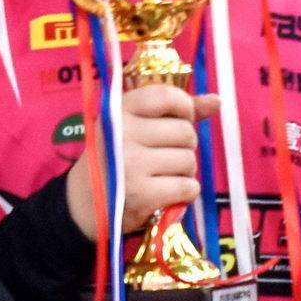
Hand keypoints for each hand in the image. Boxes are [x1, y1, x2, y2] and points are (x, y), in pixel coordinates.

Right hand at [64, 83, 207, 242]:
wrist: (84, 204)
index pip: (166, 95)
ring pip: (188, 160)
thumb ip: (174, 113)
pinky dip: (185, 193)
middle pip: (185, 132)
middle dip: (184, 147)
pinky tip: (166, 194)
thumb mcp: (133, 128)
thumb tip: (216, 101)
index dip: (185, 107)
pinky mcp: (142, 194)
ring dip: (184, 172)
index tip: (180, 119)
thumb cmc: (115, 160)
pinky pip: (188, 187)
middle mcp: (122, 134)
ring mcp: (131, 165)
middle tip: (165, 157)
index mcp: (118, 111)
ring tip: (162, 176)